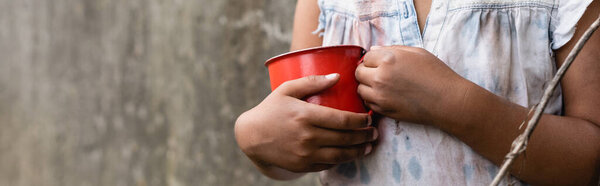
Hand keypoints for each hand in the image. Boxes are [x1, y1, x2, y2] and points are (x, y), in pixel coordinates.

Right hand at [234, 74, 377, 175]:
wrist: (251, 136)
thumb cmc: (271, 109)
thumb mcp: (287, 89)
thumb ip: (312, 81)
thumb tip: (338, 76)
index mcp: (305, 115)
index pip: (342, 120)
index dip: (360, 120)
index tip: (368, 117)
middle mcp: (307, 136)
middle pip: (345, 138)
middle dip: (364, 136)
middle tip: (374, 132)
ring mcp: (305, 153)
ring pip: (340, 155)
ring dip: (358, 151)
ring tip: (368, 146)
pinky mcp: (302, 165)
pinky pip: (328, 164)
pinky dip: (342, 160)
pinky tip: (349, 154)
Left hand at [355, 46, 467, 124]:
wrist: (447, 100)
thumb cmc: (436, 74)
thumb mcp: (417, 53)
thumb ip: (392, 50)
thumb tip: (373, 50)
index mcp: (388, 59)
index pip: (366, 57)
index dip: (373, 59)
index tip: (380, 62)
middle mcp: (380, 77)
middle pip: (358, 72)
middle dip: (366, 71)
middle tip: (378, 73)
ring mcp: (380, 95)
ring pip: (360, 89)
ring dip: (367, 86)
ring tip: (381, 85)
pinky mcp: (383, 110)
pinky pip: (367, 102)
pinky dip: (372, 99)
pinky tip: (385, 96)